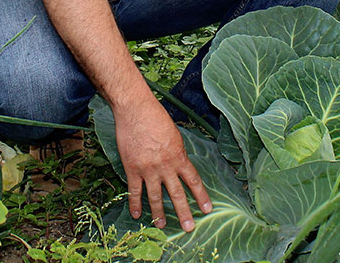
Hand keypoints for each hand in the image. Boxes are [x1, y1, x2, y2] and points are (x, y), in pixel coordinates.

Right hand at [114, 98, 211, 231]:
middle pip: (177, 193)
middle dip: (184, 212)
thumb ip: (178, 153)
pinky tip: (136, 215)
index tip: (207, 209)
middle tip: (189, 228)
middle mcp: (166, 166)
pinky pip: (134, 191)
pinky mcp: (132, 168)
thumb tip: (180, 165)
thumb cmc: (156, 117)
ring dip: (159, 213)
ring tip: (162, 225)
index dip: (201, 196)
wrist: (135, 110)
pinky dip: (135, 203)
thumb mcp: (175, 135)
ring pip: (155, 196)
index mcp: (179, 156)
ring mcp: (148, 169)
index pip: (193, 181)